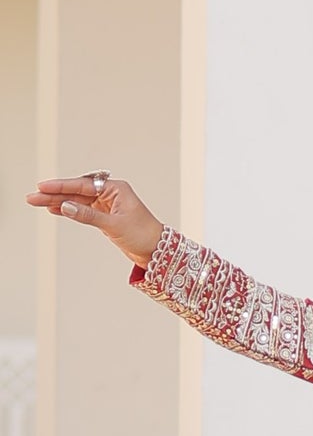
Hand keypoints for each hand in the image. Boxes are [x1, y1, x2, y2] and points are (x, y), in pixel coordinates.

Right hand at [27, 175, 163, 268]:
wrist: (157, 250)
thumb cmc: (142, 234)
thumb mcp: (113, 224)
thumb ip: (88, 215)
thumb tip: (65, 206)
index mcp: (115, 188)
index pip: (82, 185)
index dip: (61, 186)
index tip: (42, 187)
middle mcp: (110, 193)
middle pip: (77, 191)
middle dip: (54, 194)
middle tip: (32, 197)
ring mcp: (107, 204)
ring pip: (78, 201)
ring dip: (58, 202)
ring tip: (37, 203)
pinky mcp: (105, 216)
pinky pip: (83, 210)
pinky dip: (69, 210)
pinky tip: (54, 209)